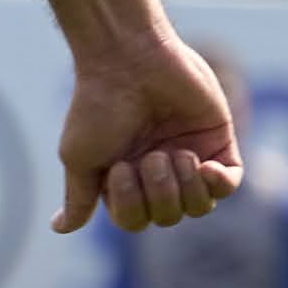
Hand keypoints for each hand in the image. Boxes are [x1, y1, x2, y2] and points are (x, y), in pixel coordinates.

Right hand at [54, 32, 240, 233]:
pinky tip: (206, 168)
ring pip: (199, 207)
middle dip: (159, 193)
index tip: (121, 166)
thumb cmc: (97, 105)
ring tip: (176, 153)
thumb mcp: (79, 158)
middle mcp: (157, 173)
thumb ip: (77, 198)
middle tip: (150, 156)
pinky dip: (219, 184)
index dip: (131, 205)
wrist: (129, 59)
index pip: (135, 221)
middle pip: (168, 217)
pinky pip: (228, 185)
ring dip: (186, 187)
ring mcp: (188, 157)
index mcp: (125, 180)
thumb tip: (59, 228)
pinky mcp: (217, 141)